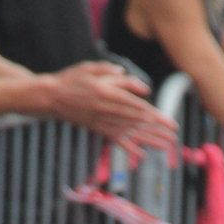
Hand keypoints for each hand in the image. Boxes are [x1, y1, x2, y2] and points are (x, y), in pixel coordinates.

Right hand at [48, 63, 176, 150]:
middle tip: (174, 136)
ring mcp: (102, 122)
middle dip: (157, 130)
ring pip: (130, 134)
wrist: (49, 97)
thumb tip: (141, 87)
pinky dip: (129, 147)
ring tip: (165, 146)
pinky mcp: (97, 128)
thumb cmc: (72, 79)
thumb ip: (116, 76)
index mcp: (107, 94)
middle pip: (137, 123)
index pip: (136, 107)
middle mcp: (106, 111)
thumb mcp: (92, 69)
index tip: (167, 121)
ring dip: (149, 141)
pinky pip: (115, 140)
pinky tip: (141, 155)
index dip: (154, 116)